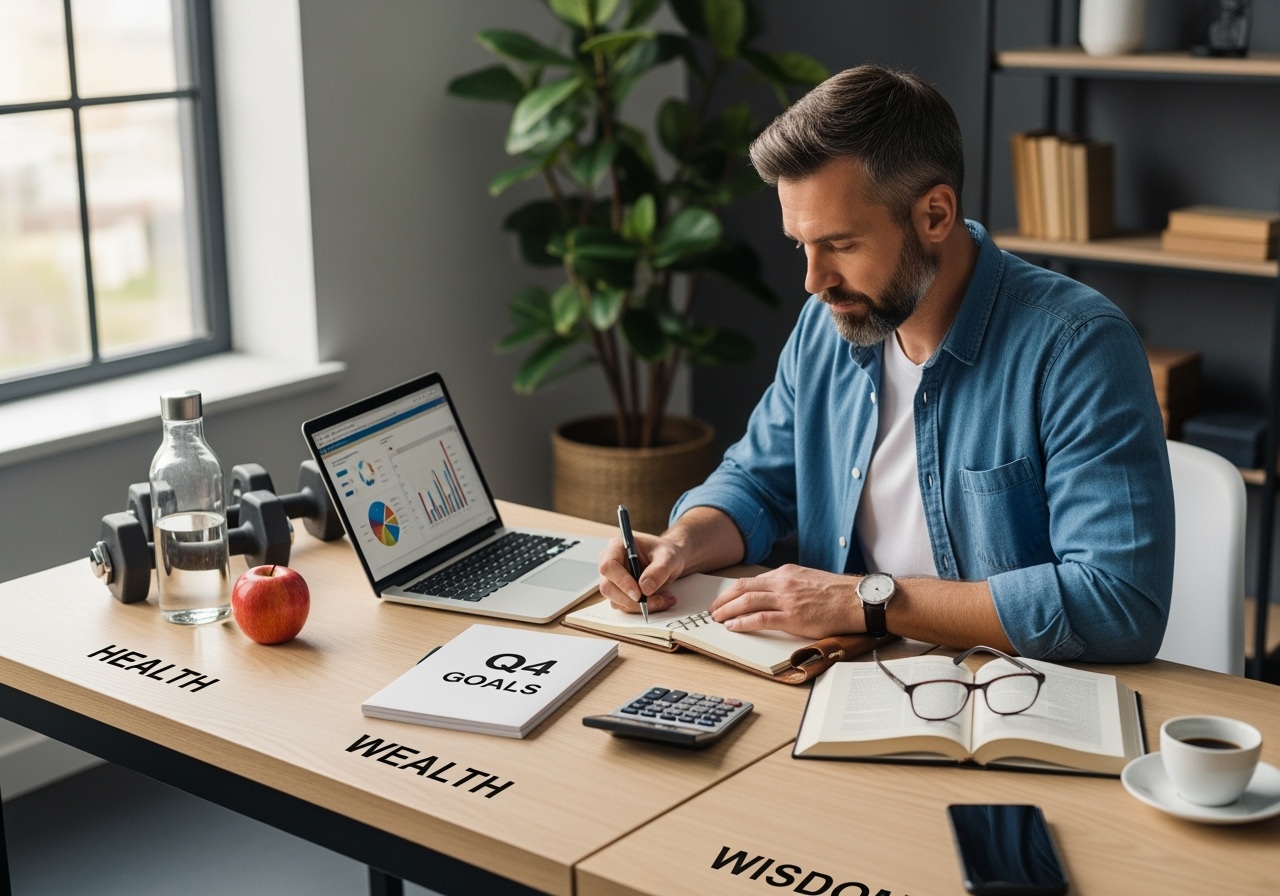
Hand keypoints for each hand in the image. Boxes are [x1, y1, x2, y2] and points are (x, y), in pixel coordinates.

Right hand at [597, 532, 687, 613]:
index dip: (621, 581)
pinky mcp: (618, 592)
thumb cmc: (665, 553)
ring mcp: (612, 579)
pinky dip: (641, 608)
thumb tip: (645, 588)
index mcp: (617, 546)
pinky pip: (624, 606)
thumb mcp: (669, 557)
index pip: (609, 566)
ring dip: (639, 606)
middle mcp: (610, 562)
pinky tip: (659, 600)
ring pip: (615, 600)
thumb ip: (659, 570)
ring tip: (664, 599)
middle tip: (657, 601)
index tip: (639, 593)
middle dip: (631, 600)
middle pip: (608, 587)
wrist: (668, 561)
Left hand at [708, 564, 860, 639]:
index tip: (724, 598)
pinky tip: (733, 627)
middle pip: (743, 588)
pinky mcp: (793, 616)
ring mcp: (787, 599)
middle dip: (724, 599)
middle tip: (714, 610)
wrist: (858, 600)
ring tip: (718, 619)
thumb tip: (775, 595)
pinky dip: (743, 622)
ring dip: (728, 611)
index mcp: (787, 573)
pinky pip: (760, 619)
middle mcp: (783, 582)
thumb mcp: (809, 580)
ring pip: (747, 601)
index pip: (752, 580)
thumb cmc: (839, 594)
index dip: (733, 590)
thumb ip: (791, 585)